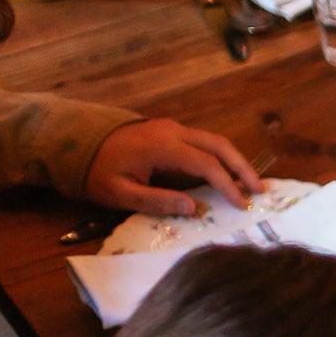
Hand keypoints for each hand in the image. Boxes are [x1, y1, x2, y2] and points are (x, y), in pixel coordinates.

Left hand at [84, 119, 263, 216]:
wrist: (75, 142)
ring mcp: (172, 127)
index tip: (241, 204)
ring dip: (236, 161)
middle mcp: (172, 131)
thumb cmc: (96, 172)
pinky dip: (221, 157)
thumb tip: (193, 208)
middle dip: (243, 168)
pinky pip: (204, 141)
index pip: (206, 164)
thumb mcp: (119, 194)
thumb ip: (156, 201)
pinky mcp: (170, 130)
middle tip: (260, 190)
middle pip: (219, 145)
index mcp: (161, 147)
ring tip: (250, 183)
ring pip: (215, 140)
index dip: (227, 185)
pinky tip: (228, 173)